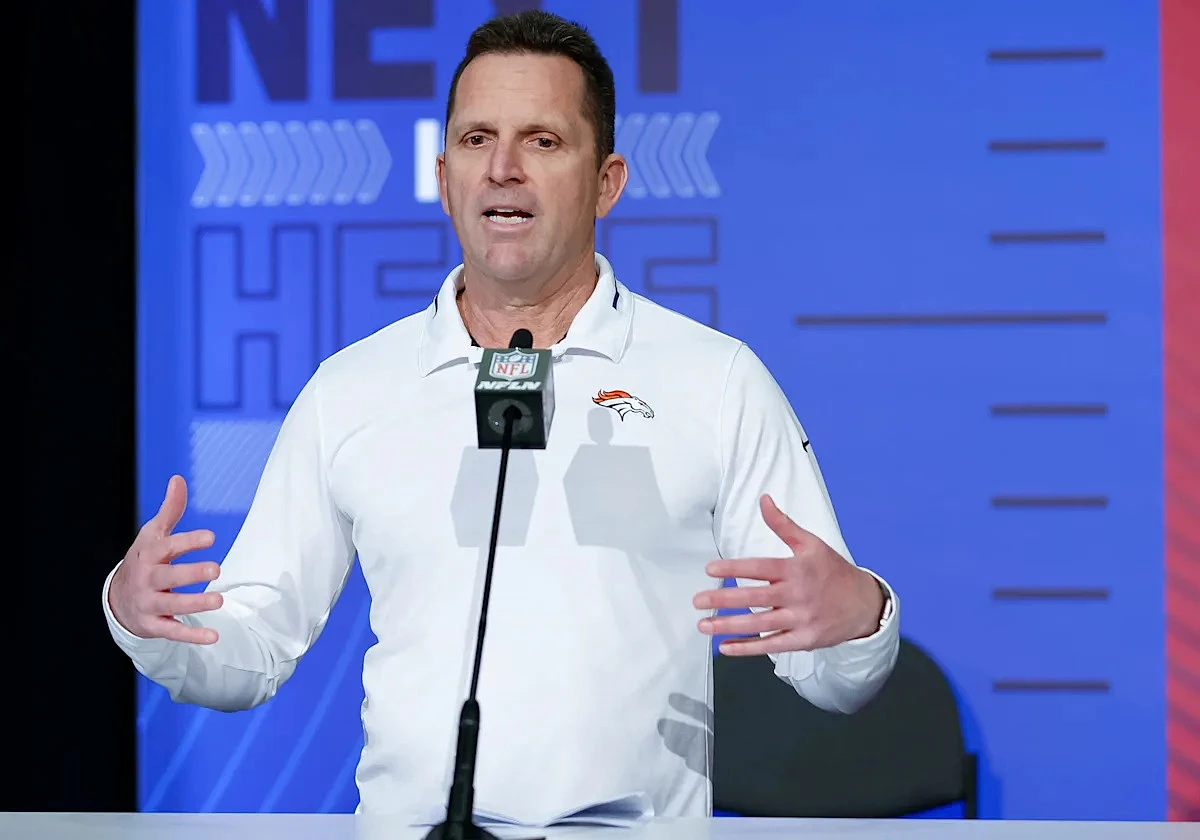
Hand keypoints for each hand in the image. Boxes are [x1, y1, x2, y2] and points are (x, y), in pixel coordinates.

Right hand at [108, 475, 222, 643]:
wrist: (118, 599)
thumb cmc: (145, 560)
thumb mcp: (153, 534)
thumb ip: (170, 510)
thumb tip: (179, 478)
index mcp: (150, 555)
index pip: (169, 547)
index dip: (188, 541)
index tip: (210, 537)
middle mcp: (148, 579)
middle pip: (169, 577)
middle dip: (191, 573)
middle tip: (217, 568)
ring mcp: (149, 603)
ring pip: (173, 604)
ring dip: (196, 603)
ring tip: (219, 600)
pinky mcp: (153, 625)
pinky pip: (173, 631)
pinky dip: (193, 636)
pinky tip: (214, 637)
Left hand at [694, 494, 883, 655]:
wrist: (864, 604)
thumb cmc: (832, 571)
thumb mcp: (811, 544)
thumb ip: (783, 525)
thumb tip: (763, 500)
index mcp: (796, 569)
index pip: (760, 568)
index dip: (734, 568)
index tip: (710, 569)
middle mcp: (797, 595)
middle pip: (755, 598)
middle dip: (724, 600)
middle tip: (697, 601)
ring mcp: (800, 619)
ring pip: (759, 624)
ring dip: (729, 626)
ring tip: (703, 625)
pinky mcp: (803, 640)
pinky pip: (771, 645)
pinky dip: (748, 648)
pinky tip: (725, 647)